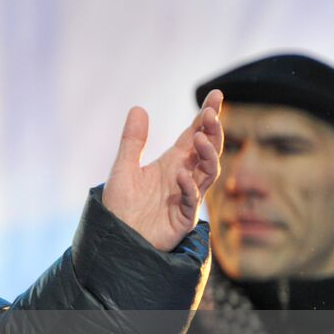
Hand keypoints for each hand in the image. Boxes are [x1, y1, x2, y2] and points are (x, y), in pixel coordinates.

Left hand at [103, 90, 223, 251]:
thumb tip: (138, 108)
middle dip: (213, 132)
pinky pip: (192, 201)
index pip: (194, 135)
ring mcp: (187, 197)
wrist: (115, 238)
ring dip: (207, 155)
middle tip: (211, 114)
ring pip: (208, 173)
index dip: (206, 116)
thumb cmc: (120, 206)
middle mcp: (184, 177)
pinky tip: (181, 175)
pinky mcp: (184, 218)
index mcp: (172, 163)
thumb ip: (132, 141)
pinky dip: (189, 187)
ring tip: (201, 138)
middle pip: (207, 151)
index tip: (217, 95)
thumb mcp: (123, 168)